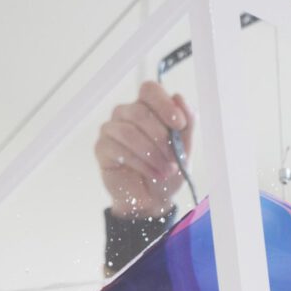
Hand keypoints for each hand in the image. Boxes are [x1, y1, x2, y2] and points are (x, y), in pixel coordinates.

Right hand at [95, 80, 193, 218]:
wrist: (154, 199)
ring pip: (129, 131)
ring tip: (166, 171)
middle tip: (175, 160)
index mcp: (148, 108)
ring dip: (152, 154)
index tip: (179, 124)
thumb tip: (179, 97)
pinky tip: (153, 174)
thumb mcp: (185, 149)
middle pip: (141, 112)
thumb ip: (187, 123)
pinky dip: (141, 163)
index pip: (150, 90)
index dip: (164, 104)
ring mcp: (111, 129)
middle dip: (162, 139)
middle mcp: (127, 113)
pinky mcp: (102, 147)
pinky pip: (119, 149)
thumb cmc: (168, 171)